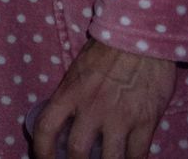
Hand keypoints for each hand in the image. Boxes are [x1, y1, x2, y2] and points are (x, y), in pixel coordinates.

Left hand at [29, 38, 175, 158]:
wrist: (140, 39)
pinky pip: (137, 154)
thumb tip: (65, 119)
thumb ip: (71, 96)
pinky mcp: (145, 122)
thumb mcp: (78, 70)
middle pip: (77, 151)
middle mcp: (91, 109)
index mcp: (69, 93)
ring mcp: (119, 117)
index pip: (46, 129)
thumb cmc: (107, 50)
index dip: (41, 151)